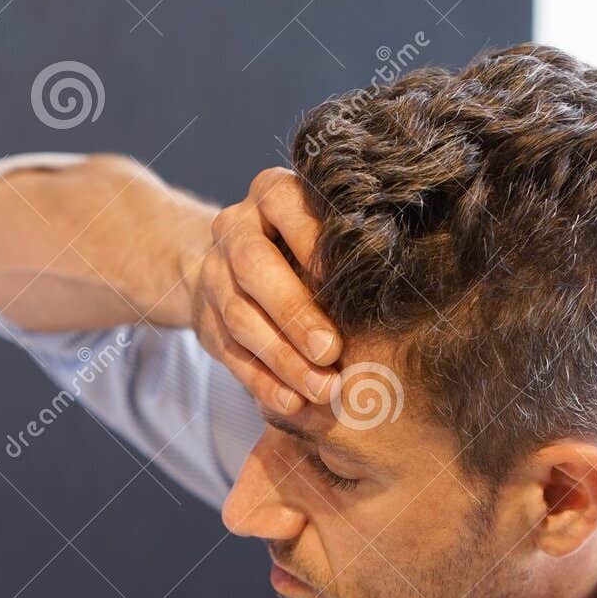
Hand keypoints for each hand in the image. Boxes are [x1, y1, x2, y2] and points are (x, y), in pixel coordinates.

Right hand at [184, 168, 341, 412]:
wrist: (236, 267)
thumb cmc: (308, 247)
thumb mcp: (323, 230)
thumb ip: (343, 249)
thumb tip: (390, 286)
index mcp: (270, 193)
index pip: (286, 208)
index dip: (316, 246)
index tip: (351, 284)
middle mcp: (235, 228)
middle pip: (254, 267)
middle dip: (294, 313)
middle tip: (331, 351)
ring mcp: (214, 274)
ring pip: (240, 318)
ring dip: (283, 359)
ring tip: (322, 389)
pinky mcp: (206, 321)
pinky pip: (232, 355)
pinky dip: (264, 383)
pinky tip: (293, 403)